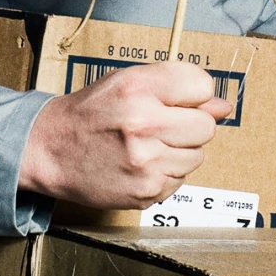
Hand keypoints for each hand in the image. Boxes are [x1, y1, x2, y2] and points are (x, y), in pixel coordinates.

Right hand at [18, 61, 233, 207]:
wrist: (51, 150)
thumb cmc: (91, 112)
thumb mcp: (128, 82)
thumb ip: (176, 87)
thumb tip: (224, 107)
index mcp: (138, 88)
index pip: (202, 86)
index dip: (193, 94)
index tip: (177, 100)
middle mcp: (144, 124)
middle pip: (206, 126)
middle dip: (190, 126)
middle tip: (161, 126)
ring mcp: (146, 163)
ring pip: (197, 156)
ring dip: (179, 152)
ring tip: (147, 146)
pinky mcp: (146, 193)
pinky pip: (180, 181)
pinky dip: (166, 174)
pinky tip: (140, 165)